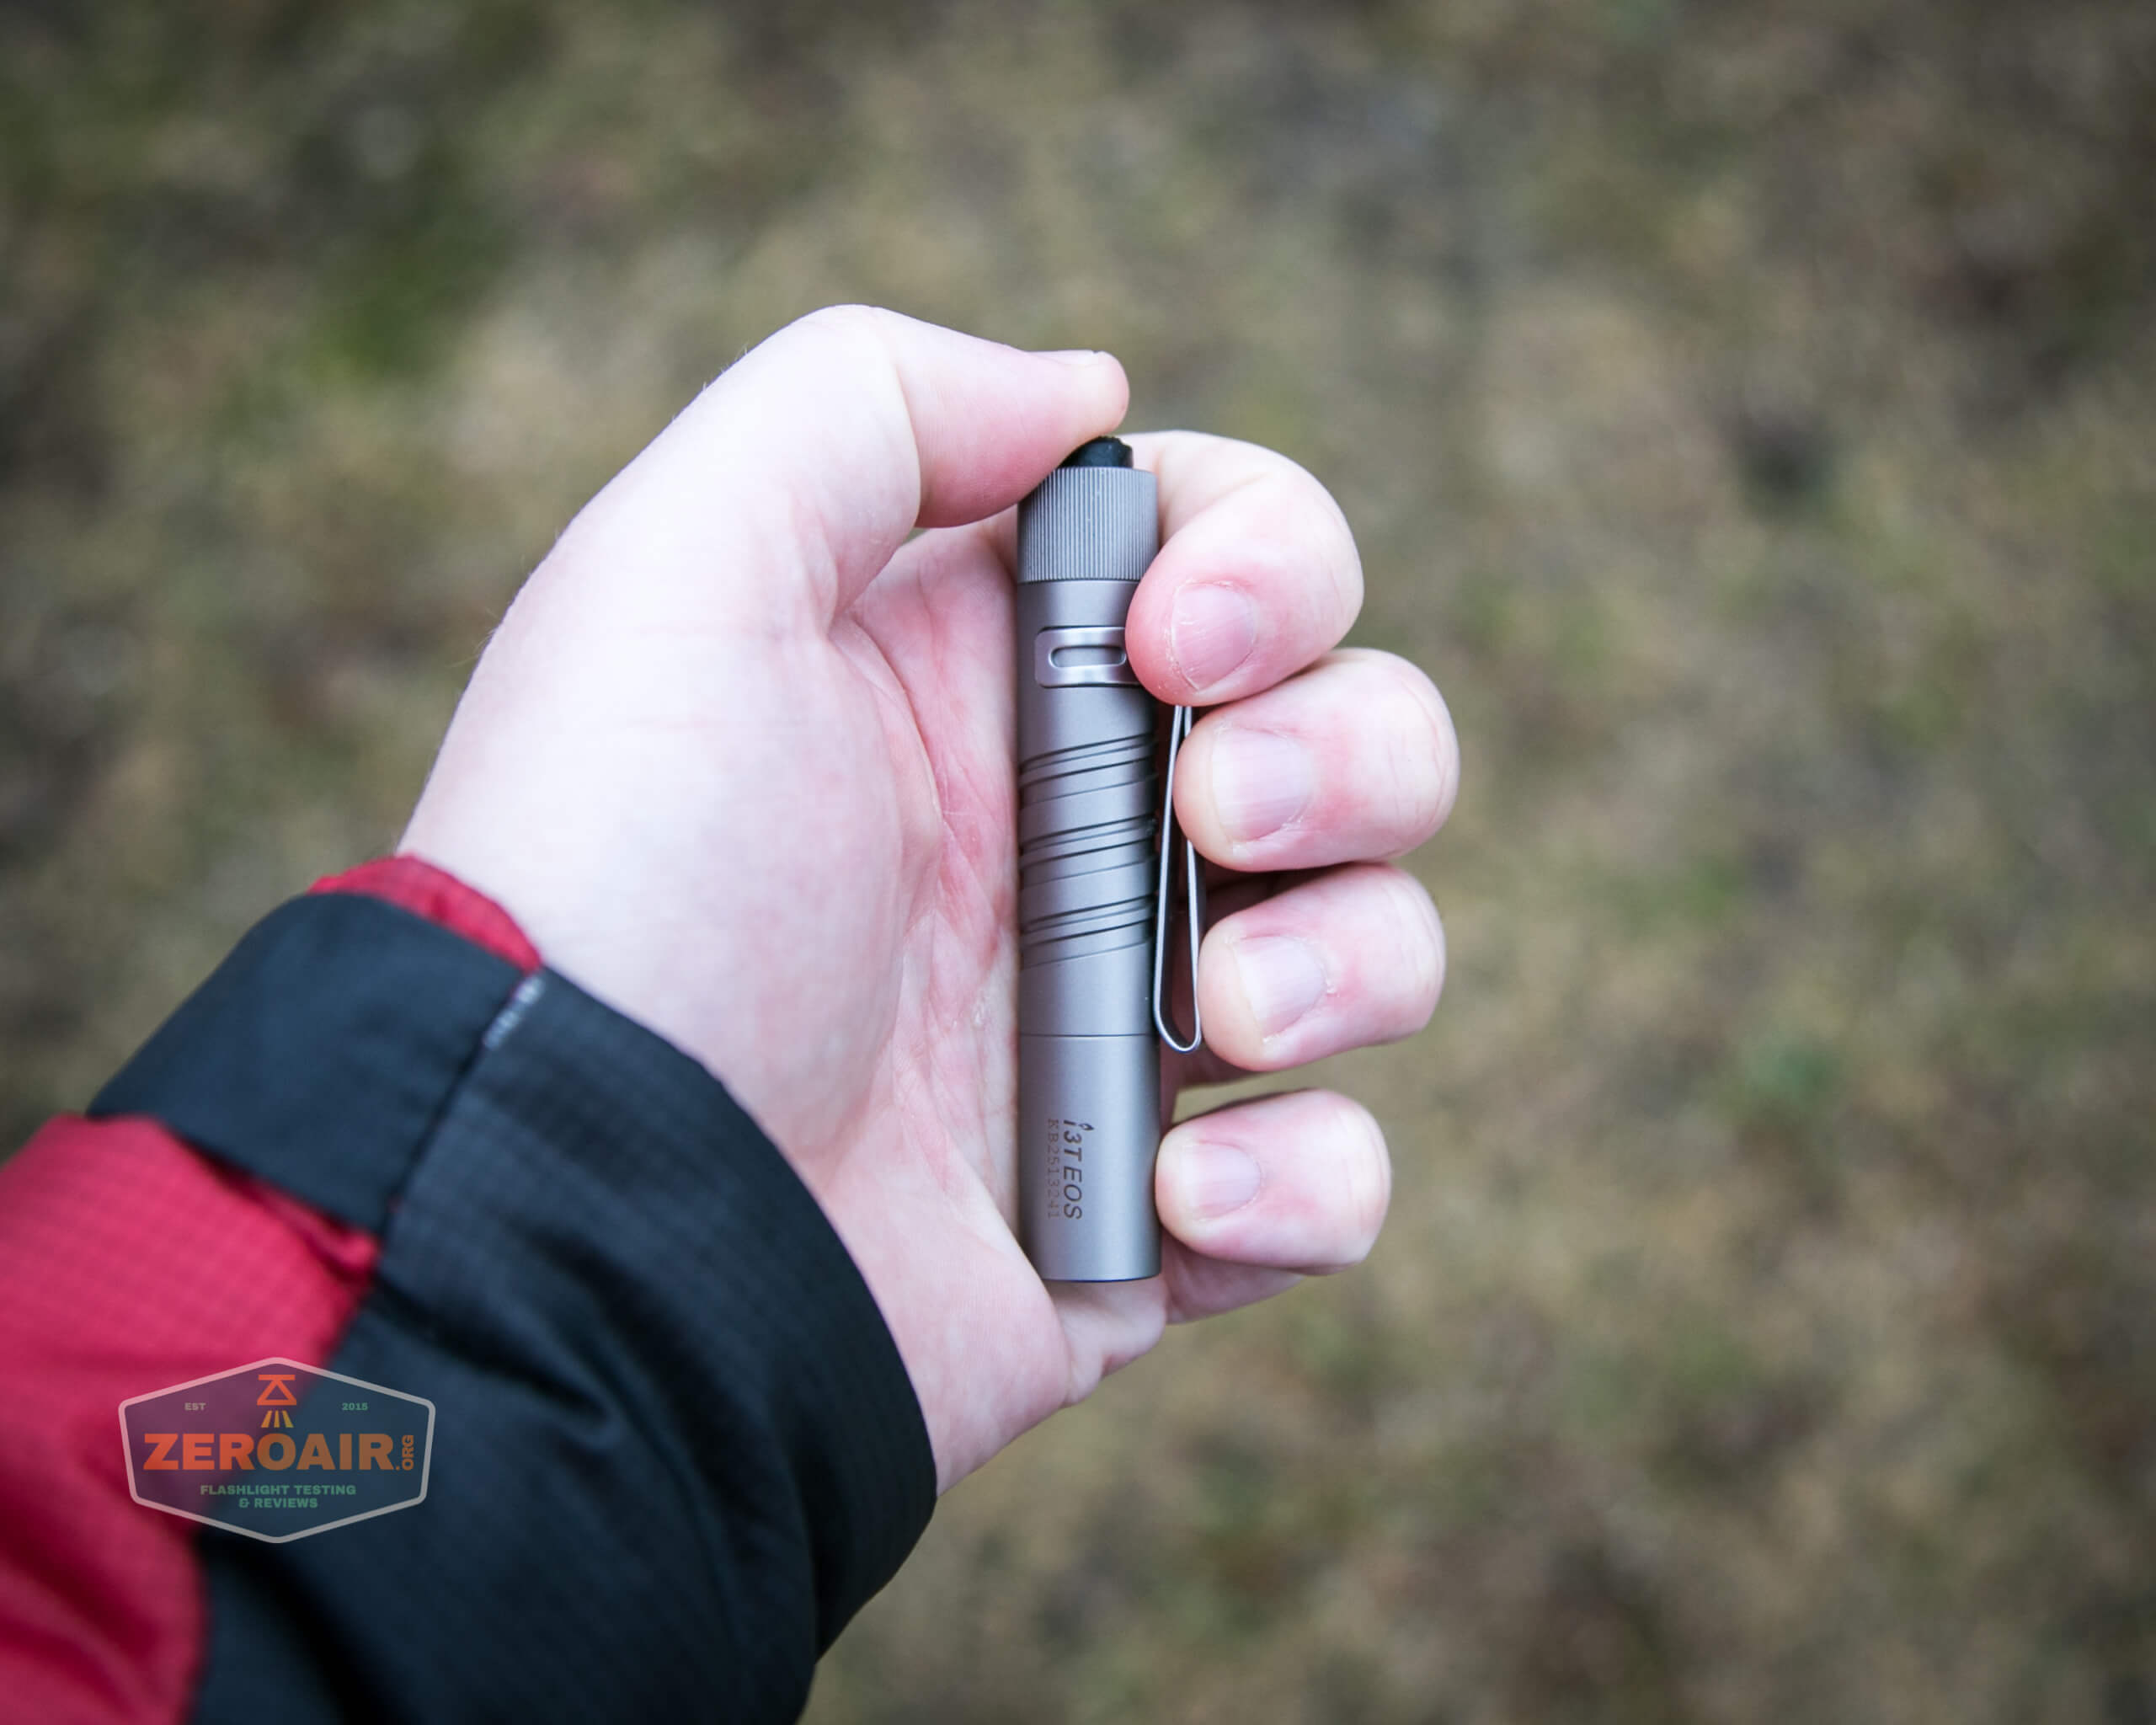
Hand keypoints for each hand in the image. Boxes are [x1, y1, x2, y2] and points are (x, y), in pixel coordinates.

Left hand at [400, 307, 1457, 1489]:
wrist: (582, 1217)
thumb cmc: (627, 881)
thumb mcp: (683, 568)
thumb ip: (871, 400)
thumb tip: (1094, 400)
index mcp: (995, 683)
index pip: (1247, 561)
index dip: (1275, 569)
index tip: (1176, 648)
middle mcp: (1076, 842)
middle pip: (1364, 736)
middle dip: (1350, 754)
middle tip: (1216, 811)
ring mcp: (1120, 1033)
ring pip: (1384, 945)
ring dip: (1355, 962)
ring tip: (1216, 1022)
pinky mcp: (1150, 1216)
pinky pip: (1339, 1177)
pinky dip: (1309, 1182)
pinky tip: (1174, 1201)